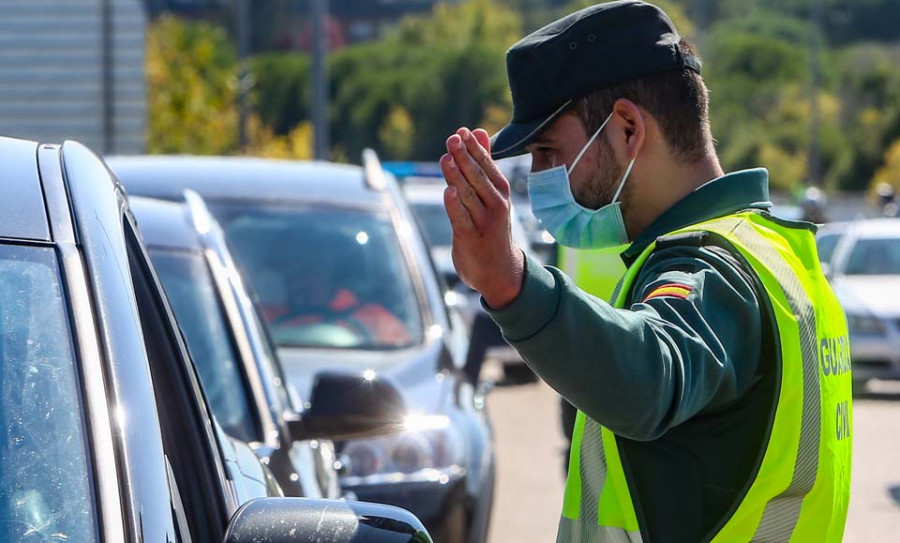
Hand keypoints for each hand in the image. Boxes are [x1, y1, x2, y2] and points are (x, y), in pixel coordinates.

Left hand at [441, 127, 524, 308]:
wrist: (500, 271)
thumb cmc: (491, 227)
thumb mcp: (491, 194)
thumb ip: (483, 163)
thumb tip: (478, 131)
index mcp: (499, 193)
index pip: (487, 166)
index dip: (474, 149)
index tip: (463, 131)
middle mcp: (495, 205)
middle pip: (478, 178)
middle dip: (465, 157)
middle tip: (453, 138)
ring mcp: (484, 222)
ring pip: (469, 195)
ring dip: (458, 177)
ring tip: (447, 158)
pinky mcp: (470, 238)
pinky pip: (462, 219)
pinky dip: (455, 205)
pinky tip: (448, 191)